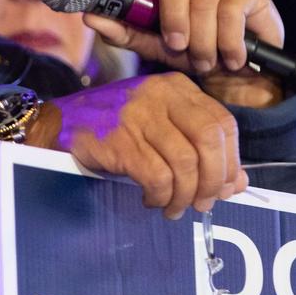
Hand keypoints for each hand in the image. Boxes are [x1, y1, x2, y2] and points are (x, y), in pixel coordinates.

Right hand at [26, 73, 248, 217]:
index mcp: (176, 87)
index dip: (230, 161)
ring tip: (173, 207)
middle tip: (202, 203)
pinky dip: (160, 196)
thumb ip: (199, 149)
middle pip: (210, 141)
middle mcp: (160, 94)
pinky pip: (156, 176)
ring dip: (184, 195)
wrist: (57, 125)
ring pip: (185, 163)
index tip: (224, 187)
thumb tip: (237, 183)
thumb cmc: (112, 128)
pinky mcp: (118, 139)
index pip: (223, 123)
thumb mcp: (160, 128)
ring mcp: (138, 114)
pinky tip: (151, 200)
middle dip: (212, 180)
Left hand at [82, 0, 284, 106]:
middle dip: (173, 16)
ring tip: (206, 61)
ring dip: (203, 39)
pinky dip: (229, 41)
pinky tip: (231, 57)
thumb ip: (124, 32)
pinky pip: (231, 9)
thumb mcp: (153, 45)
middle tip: (177, 45)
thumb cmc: (191, 50)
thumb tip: (91, 17)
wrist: (237, 70)